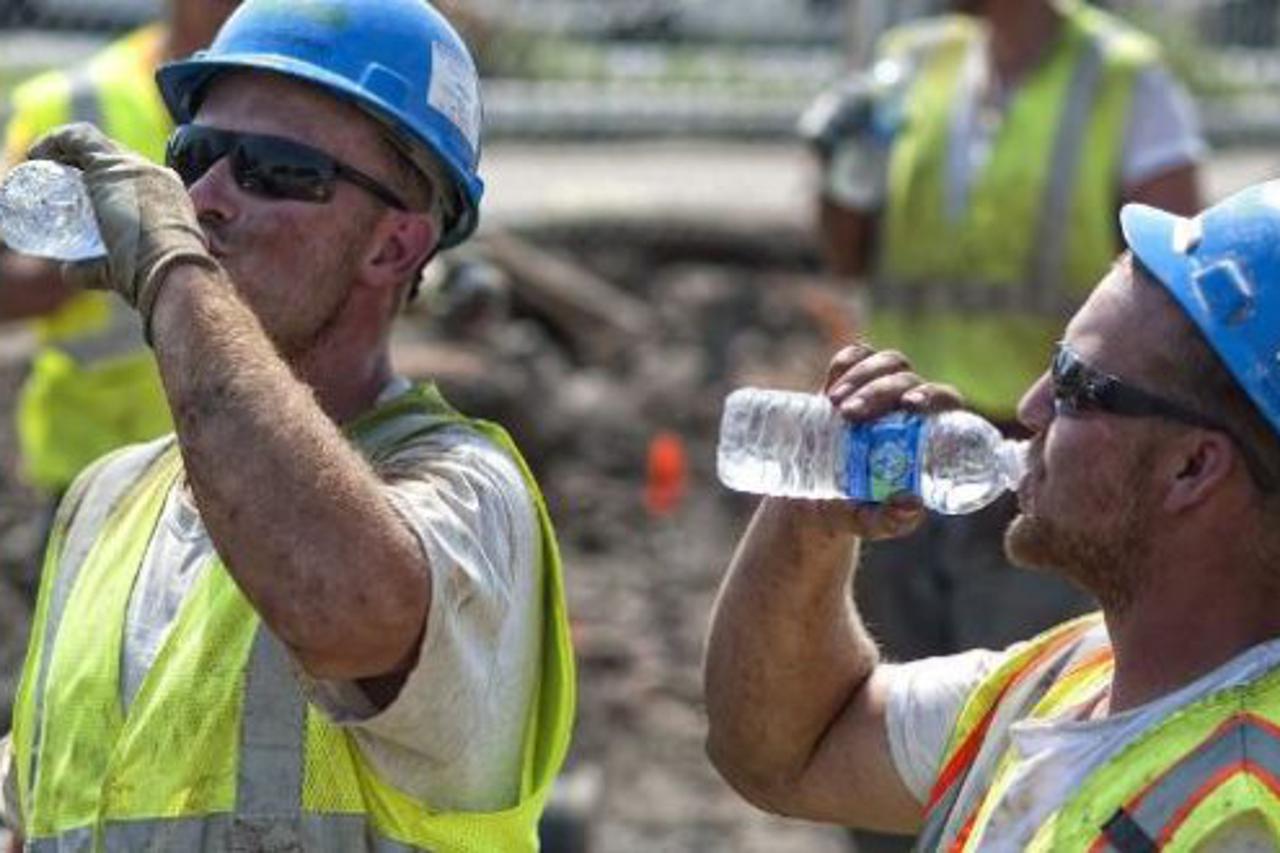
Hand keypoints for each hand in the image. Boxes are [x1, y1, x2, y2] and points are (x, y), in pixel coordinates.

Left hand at [27, 123, 218, 337]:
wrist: (173, 270)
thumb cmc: (154, 275)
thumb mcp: (124, 269)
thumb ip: (96, 269)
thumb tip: (68, 271)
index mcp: (169, 196)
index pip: (132, 178)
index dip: (104, 184)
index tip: (82, 199)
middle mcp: (155, 175)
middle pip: (113, 159)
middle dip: (83, 168)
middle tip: (58, 186)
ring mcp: (134, 168)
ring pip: (94, 145)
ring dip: (64, 151)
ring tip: (42, 166)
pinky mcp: (111, 166)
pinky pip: (78, 138)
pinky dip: (54, 141)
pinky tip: (37, 154)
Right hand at [818, 342, 964, 538]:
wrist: (815, 503)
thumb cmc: (854, 511)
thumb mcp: (870, 523)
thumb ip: (892, 521)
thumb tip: (912, 503)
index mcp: (927, 435)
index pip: (944, 400)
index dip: (933, 395)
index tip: (909, 405)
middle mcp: (907, 408)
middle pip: (908, 378)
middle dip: (880, 390)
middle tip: (849, 414)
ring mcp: (878, 392)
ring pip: (886, 363)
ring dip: (862, 375)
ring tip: (833, 403)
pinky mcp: (849, 385)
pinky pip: (855, 357)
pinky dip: (847, 361)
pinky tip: (832, 383)